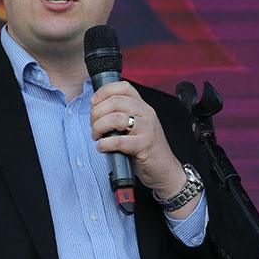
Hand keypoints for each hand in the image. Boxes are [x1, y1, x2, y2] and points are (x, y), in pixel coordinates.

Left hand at [90, 81, 186, 198]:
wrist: (165, 170)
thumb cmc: (146, 149)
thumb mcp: (136, 127)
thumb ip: (121, 115)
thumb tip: (96, 110)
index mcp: (143, 107)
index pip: (123, 87)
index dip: (104, 92)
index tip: (94, 102)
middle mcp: (146, 114)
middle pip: (115, 101)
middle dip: (97, 112)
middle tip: (93, 125)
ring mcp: (147, 129)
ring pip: (116, 118)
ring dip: (99, 127)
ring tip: (97, 136)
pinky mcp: (144, 145)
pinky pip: (119, 141)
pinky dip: (105, 144)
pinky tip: (102, 147)